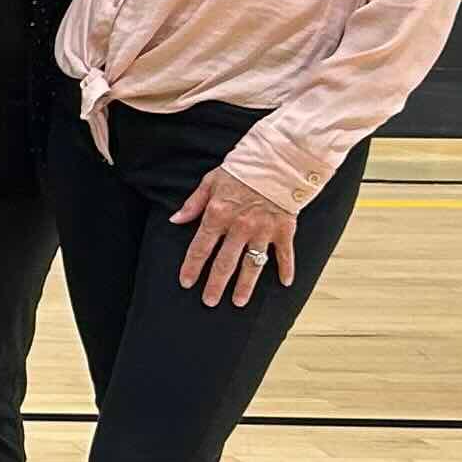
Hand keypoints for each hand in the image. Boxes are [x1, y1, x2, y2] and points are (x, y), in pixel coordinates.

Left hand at [171, 165, 301, 306]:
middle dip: (216, 284)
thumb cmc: (241, 169)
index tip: (187, 283)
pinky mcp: (285, 229)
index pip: (200, 247)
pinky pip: (285, 254)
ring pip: (253, 264)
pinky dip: (286, 269)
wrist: (278, 160)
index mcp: (218, 214)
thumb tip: (175, 220)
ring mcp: (263, 230)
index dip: (192, 267)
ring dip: (245, 286)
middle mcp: (239, 226)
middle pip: (225, 262)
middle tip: (209, 301)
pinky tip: (285, 283)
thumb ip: (193, 204)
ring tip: (238, 302)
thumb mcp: (211, 181)